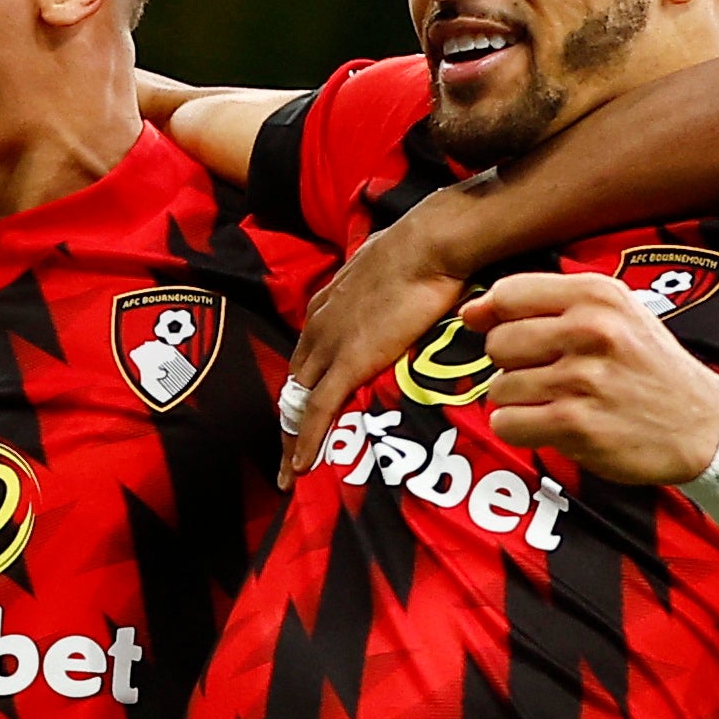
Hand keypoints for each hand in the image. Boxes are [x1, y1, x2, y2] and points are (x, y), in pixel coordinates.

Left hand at [281, 190, 474, 485]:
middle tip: (288, 454)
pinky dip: (308, 441)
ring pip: (299, 403)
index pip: (306, 355)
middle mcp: (318, 326)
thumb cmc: (421, 248)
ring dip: (292, 442)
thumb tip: (396, 277)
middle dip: (290, 421)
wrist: (430, 243)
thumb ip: (381, 280)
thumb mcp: (387, 262)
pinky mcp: (347, 363)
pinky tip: (302, 468)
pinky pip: (319, 411)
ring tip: (291, 475)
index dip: (304, 386)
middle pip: (294, 384)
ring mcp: (329, 345)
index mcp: (327, 304)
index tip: (304, 410)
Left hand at [462, 272, 718, 485]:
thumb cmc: (647, 367)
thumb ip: (542, 304)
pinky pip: (507, 424)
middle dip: (512, 365)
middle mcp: (591, 331)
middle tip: (548, 375)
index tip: (504, 333)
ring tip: (560, 401)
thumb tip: (469, 312)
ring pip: (499, 388)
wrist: (704, 426)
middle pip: (497, 344)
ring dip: (520, 402)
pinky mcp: (576, 425)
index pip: (507, 294)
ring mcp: (583, 379)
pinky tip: (553, 425)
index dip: (494, 318)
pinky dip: (521, 429)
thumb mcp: (613, 315)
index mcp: (598, 295)